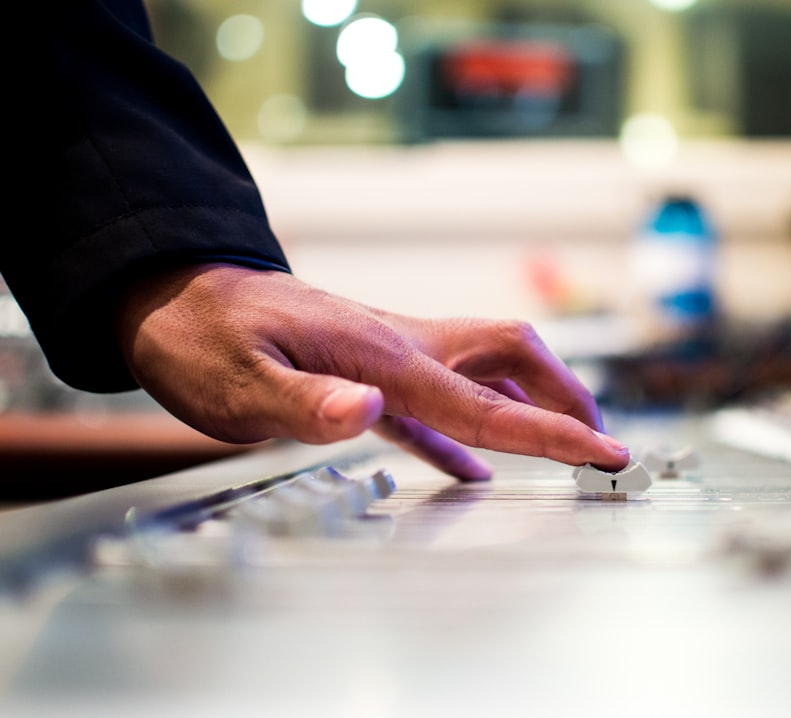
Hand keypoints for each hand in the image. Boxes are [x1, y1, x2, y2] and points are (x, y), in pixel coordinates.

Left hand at [115, 263, 629, 479]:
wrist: (173, 294)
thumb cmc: (200, 337)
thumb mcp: (236, 382)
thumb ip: (305, 402)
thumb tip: (370, 409)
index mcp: (382, 355)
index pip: (483, 403)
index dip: (550, 431)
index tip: (603, 451)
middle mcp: (400, 347)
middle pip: (510, 357)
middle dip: (563, 395)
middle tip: (598, 438)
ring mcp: (389, 355)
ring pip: (485, 370)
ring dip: (530, 402)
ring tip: (562, 441)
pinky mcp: (368, 369)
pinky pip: (438, 401)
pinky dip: (470, 431)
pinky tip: (473, 463)